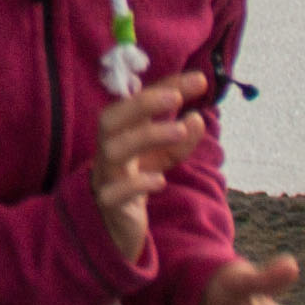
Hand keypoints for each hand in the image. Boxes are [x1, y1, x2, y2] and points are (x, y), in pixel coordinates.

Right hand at [90, 71, 208, 268]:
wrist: (116, 224)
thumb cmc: (137, 179)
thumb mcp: (163, 155)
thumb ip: (180, 137)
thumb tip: (197, 117)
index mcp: (119, 132)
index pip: (137, 101)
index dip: (165, 87)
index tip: (199, 80)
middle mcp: (107, 149)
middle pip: (110, 119)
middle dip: (141, 104)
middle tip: (176, 97)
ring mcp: (105, 176)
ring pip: (113, 151)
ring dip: (145, 136)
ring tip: (179, 130)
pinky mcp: (109, 205)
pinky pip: (114, 193)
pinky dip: (136, 184)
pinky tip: (159, 181)